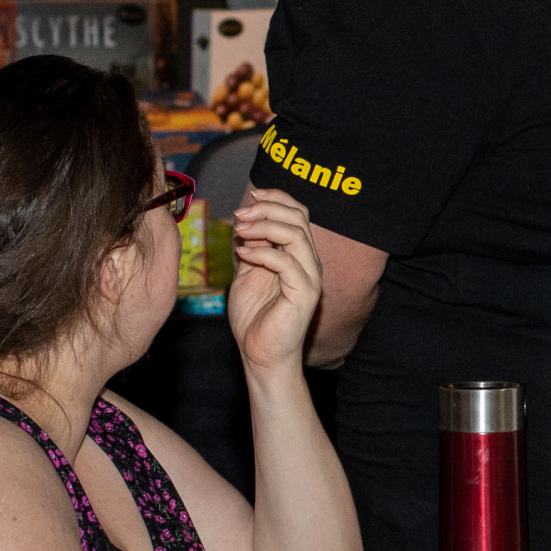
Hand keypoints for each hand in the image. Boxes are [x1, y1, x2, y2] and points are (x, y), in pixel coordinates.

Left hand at [228, 189, 323, 374]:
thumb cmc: (254, 317)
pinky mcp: (304, 294)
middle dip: (267, 208)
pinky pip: (287, 264)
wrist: (259, 354)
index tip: (250, 196)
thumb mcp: (248, 273)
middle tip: (240, 214)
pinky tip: (242, 253)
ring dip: (265, 226)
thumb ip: (252, 248)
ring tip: (240, 230)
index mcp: (299, 254)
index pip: (298, 213)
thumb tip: (244, 220)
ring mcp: (310, 278)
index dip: (277, 198)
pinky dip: (262, 253)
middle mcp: (310, 262)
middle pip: (299, 217)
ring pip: (296, 235)